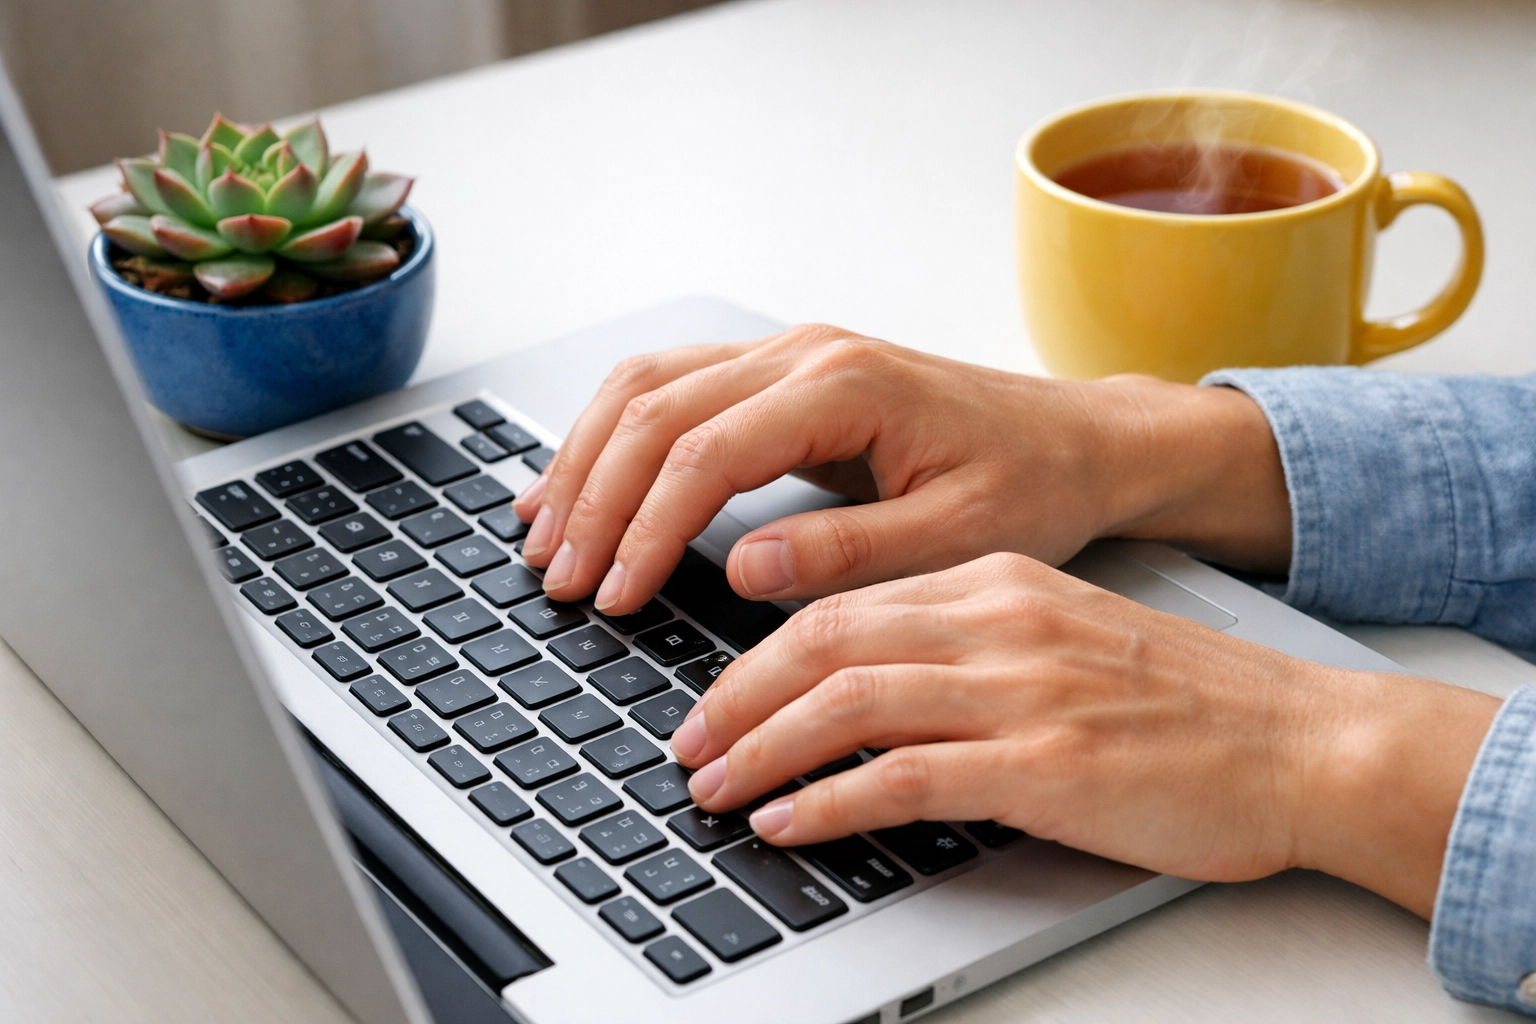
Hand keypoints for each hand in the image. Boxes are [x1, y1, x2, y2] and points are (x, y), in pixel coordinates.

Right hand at [512, 324, 1292, 614]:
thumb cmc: (1030, 485)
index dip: (643, 529)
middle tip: (559, 577)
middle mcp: (803, 352)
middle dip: (594, 496)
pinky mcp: (783, 373)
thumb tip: (740, 568)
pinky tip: (582, 478)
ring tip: (542, 532)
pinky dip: (614, 432)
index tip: (611, 596)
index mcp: (845, 386)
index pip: (705, 453)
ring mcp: (788, 352)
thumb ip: (848, 552)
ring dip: (586, 456)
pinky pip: (672, 386)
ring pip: (648, 384)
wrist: (1076, 441)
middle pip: (655, 409)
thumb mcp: (957, 537)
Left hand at [669, 552, 1499, 917]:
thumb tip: (865, 687)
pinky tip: (789, 821)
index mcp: (998, 583)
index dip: (760, 654)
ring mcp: (1021, 690)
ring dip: (762, 748)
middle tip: (685, 743)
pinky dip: (830, 800)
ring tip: (712, 788)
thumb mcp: (1062, 638)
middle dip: (736, 696)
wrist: (1300, 739)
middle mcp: (999, 621)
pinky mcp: (1045, 762)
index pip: (845, 603)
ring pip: (849, 701)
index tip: (716, 696)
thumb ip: (967, 646)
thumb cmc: (1184, 703)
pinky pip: (907, 776)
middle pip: (825, 642)